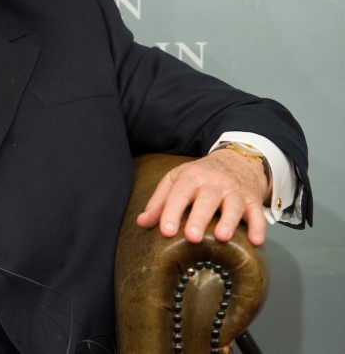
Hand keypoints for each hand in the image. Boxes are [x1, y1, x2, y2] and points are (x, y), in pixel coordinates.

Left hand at [136, 149, 271, 245]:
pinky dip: (259, 227)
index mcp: (190, 177)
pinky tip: (256, 241)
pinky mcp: (253, 200)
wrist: (238, 160)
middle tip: (191, 237)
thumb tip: (142, 222)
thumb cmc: (201, 176)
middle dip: (199, 218)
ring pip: (233, 205)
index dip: (171, 212)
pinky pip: (257, 214)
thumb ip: (159, 202)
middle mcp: (213, 183)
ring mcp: (235, 191)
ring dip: (228, 221)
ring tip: (222, 237)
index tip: (166, 231)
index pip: (179, 194)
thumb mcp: (177, 180)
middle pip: (206, 200)